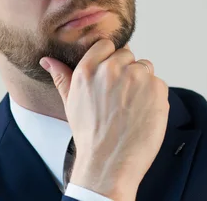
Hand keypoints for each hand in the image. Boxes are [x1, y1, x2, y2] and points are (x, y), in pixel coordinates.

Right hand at [40, 40, 169, 200]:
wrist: (109, 162)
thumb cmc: (90, 135)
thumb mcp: (70, 103)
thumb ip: (62, 77)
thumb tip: (47, 60)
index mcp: (88, 68)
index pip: (107, 45)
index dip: (111, 58)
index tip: (112, 76)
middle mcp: (112, 68)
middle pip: (128, 55)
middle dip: (127, 72)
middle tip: (121, 98)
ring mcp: (136, 76)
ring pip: (145, 68)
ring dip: (142, 83)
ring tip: (131, 107)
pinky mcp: (156, 87)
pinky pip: (158, 83)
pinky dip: (154, 96)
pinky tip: (142, 113)